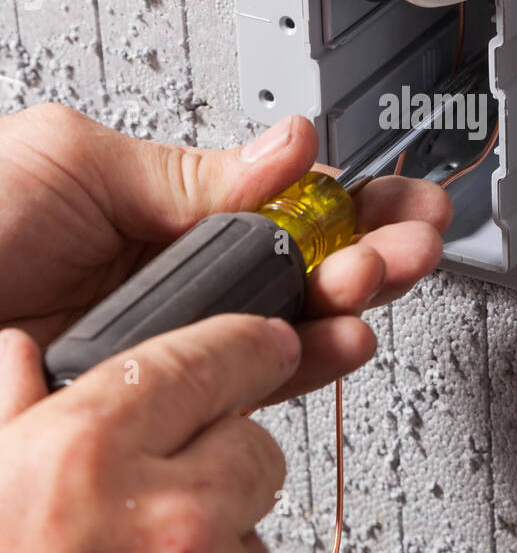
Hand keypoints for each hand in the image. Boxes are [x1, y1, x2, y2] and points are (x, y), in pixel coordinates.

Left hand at [0, 103, 450, 397]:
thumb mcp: (71, 161)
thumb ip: (190, 172)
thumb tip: (288, 147)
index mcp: (162, 212)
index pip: (281, 203)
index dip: (350, 200)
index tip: (398, 197)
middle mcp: (175, 281)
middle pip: (303, 268)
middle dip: (370, 248)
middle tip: (408, 240)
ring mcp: (170, 345)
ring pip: (287, 331)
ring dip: (350, 302)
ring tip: (377, 282)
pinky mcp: (155, 405)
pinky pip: (246, 389)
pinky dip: (303, 366)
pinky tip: (336, 340)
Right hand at [0, 316, 304, 552]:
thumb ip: (10, 420)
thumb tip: (20, 357)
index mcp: (86, 461)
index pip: (204, 361)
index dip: (243, 345)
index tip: (267, 343)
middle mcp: (169, 524)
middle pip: (256, 448)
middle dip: (221, 464)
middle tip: (163, 506)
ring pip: (255, 541)